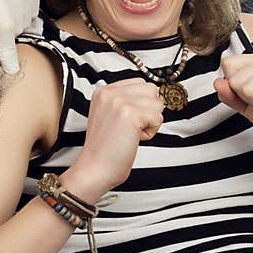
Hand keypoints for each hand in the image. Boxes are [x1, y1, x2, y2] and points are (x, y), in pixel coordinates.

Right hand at [65, 78, 163, 201]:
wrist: (94, 169)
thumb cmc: (105, 149)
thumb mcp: (108, 115)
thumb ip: (125, 101)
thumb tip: (153, 97)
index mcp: (103, 91)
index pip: (140, 83)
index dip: (141, 103)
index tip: (127, 120)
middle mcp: (110, 92)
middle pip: (151, 90)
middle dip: (148, 111)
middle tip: (129, 128)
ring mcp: (120, 102)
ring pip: (157, 104)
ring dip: (149, 122)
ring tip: (130, 134)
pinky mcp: (131, 114)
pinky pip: (158, 118)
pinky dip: (150, 133)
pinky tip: (133, 139)